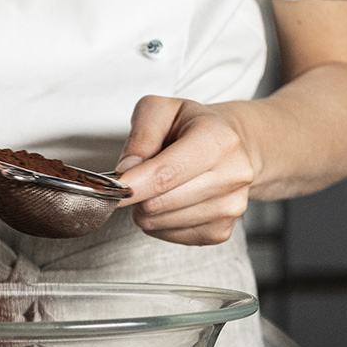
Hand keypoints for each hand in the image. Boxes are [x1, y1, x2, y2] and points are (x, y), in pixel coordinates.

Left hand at [115, 95, 260, 245]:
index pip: (165, 174)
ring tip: (162, 186)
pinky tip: (173, 201)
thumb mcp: (161, 110)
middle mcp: (232, 176)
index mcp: (219, 140)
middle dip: (138, 193)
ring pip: (159, 223)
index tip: (112, 188)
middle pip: (158, 203)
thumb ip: (141, 134)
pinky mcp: (221, 231)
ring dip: (148, 209)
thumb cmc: (193, 127)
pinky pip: (170, 236)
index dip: (132, 185)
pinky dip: (161, 222)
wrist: (234, 147)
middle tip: (143, 176)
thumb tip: (127, 169)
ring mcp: (230, 207)